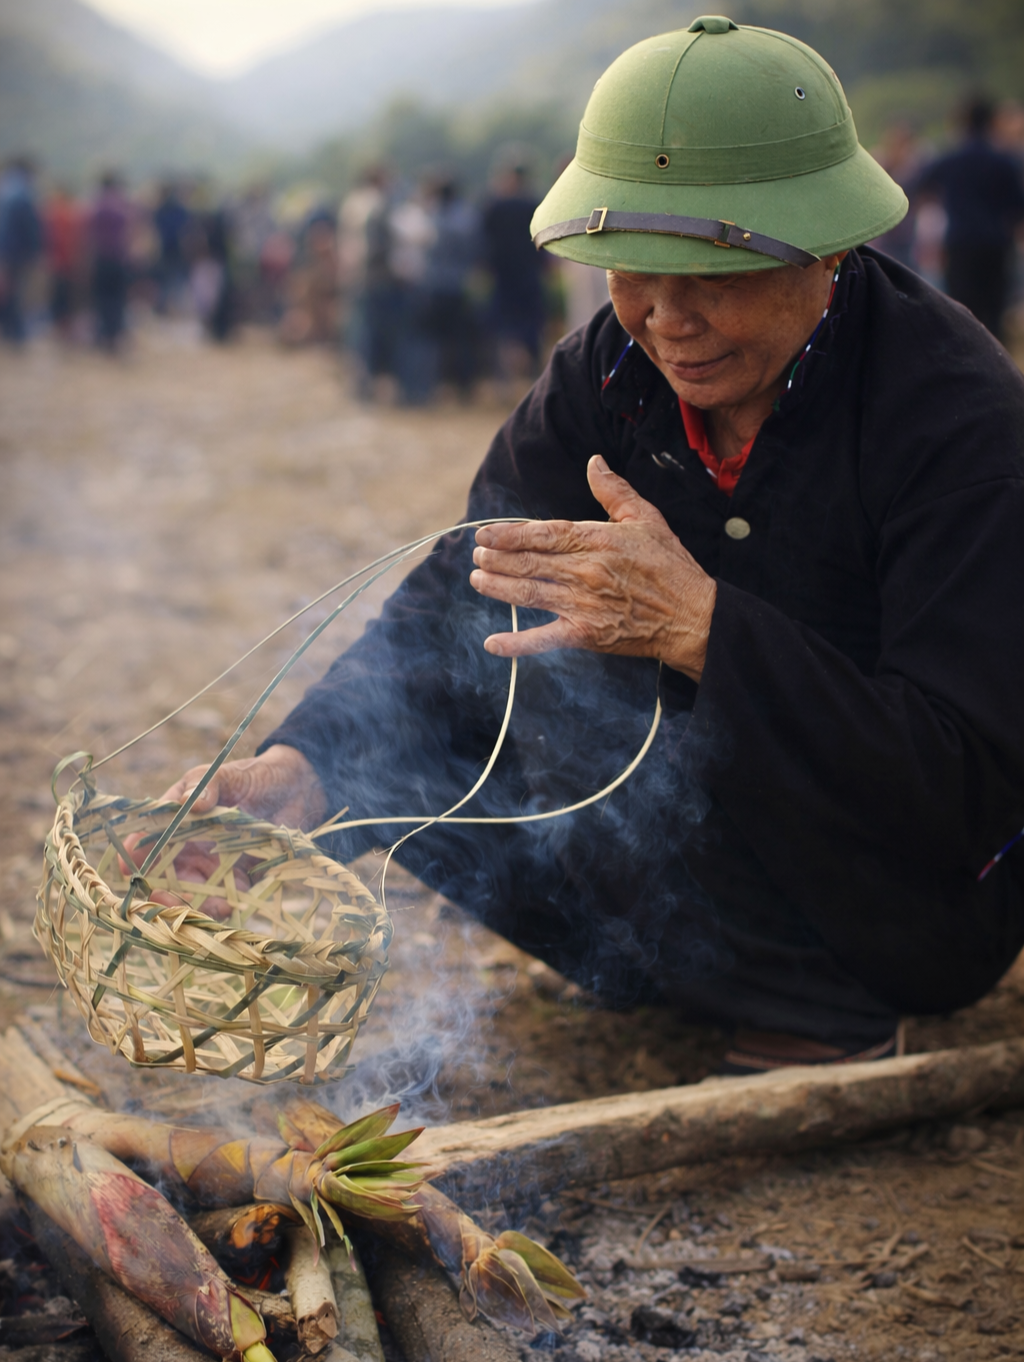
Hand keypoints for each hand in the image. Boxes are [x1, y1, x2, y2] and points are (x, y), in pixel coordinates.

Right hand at [121, 745, 327, 919]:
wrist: (293, 788)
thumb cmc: (248, 778)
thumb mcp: (222, 775)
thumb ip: (205, 787)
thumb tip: (190, 803)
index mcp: (175, 825)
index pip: (146, 843)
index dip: (134, 856)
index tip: (128, 866)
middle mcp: (189, 852)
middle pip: (165, 879)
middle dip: (162, 893)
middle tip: (166, 899)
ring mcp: (213, 869)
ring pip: (193, 897)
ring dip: (193, 907)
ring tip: (204, 907)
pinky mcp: (240, 882)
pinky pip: (228, 901)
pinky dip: (224, 908)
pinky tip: (229, 907)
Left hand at [469, 456, 716, 680]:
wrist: (692, 616)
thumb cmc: (671, 566)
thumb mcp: (647, 519)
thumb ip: (614, 491)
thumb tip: (594, 462)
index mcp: (597, 541)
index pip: (543, 535)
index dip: (509, 535)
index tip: (484, 535)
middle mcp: (585, 572)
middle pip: (529, 563)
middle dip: (496, 560)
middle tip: (476, 557)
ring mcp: (583, 605)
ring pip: (529, 594)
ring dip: (498, 588)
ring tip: (477, 581)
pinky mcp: (586, 635)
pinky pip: (545, 639)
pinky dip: (518, 644)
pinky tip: (493, 643)